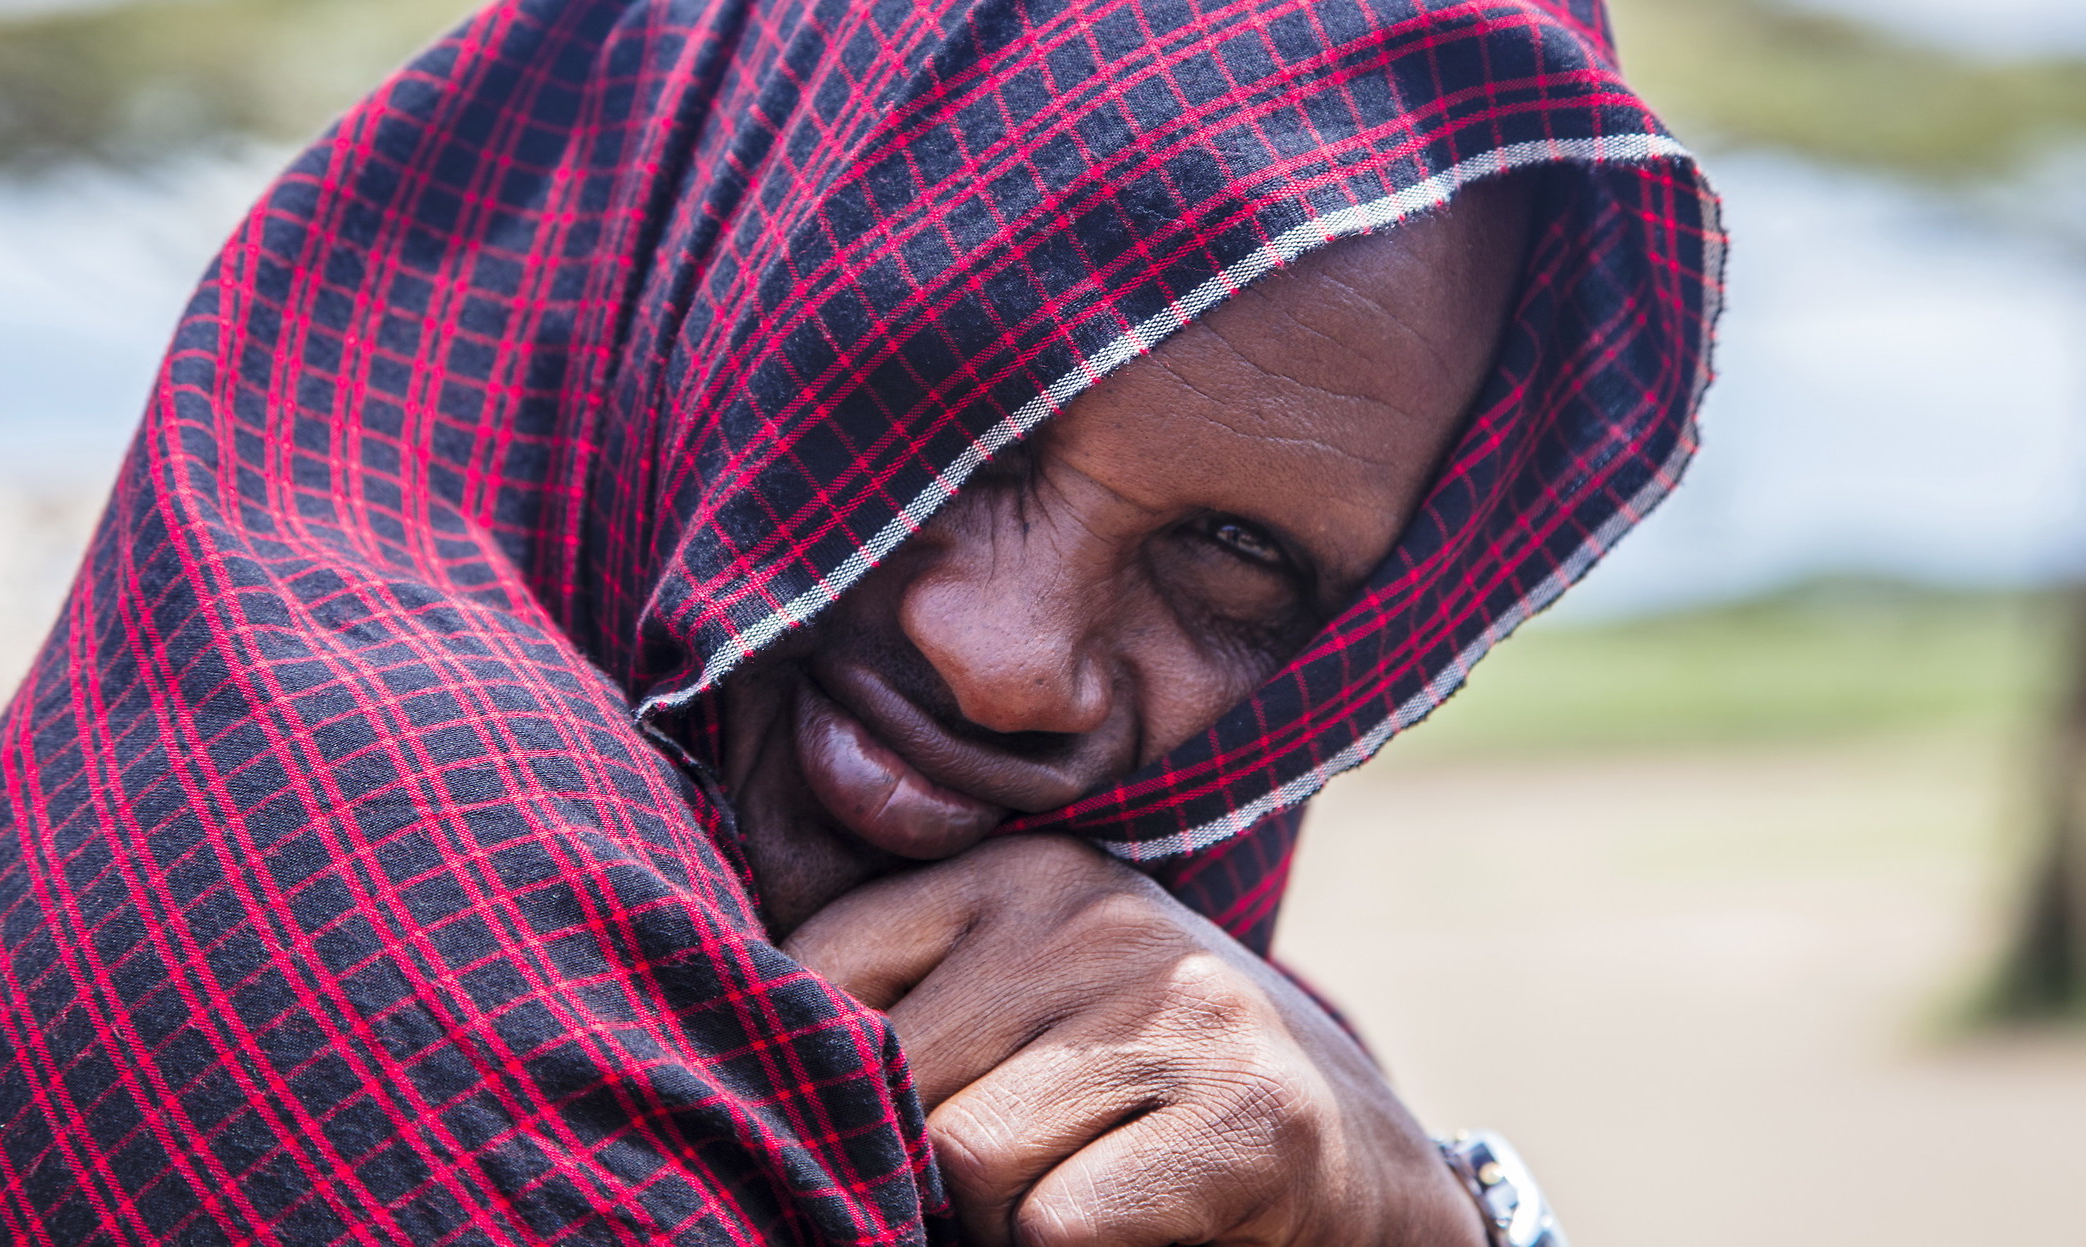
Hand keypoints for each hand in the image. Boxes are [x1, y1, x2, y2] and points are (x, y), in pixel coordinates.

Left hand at [784, 834, 1483, 1246]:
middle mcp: (1096, 913)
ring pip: (965, 1161)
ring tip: (1074, 1198)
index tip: (855, 1127)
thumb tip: (728, 1059)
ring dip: (996, 1225)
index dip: (819, 1076)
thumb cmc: (1136, 1096)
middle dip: (914, 1170)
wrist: (1358, 1161)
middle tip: (994, 1188)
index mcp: (1021, 873)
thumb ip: (906, 1009)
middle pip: (895, 1080)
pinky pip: (1056, 1225)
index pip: (823, 964)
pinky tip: (1139, 1226)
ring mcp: (1178, 1004)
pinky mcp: (1243, 1112)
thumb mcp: (1022, 1012)